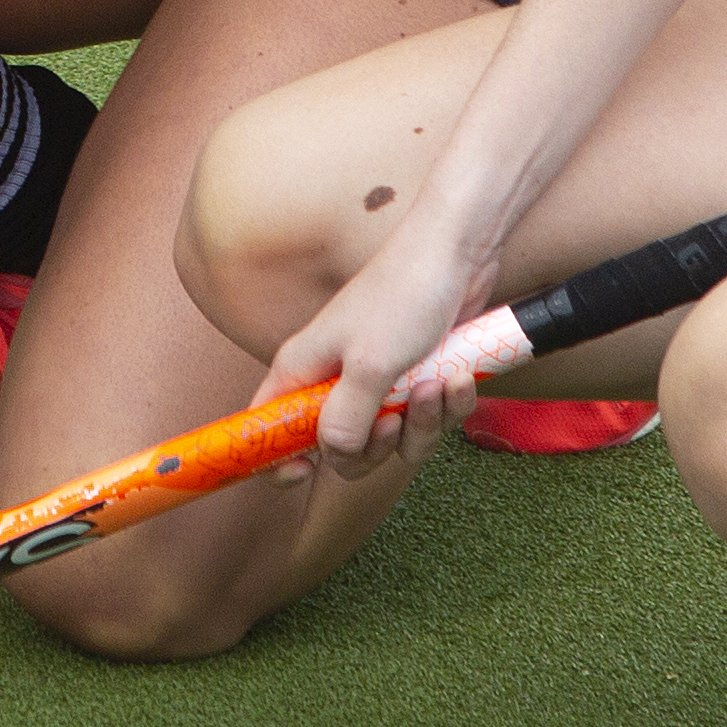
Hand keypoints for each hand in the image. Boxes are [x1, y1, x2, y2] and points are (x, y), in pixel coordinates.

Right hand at [260, 216, 498, 470]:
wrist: (457, 255)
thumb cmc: (403, 297)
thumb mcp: (369, 366)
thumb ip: (345, 420)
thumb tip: (333, 457)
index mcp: (303, 370)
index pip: (267, 426)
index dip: (276, 456)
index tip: (303, 472)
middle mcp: (334, 379)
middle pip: (342, 449)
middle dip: (378, 446)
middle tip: (396, 419)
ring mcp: (377, 381)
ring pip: (394, 439)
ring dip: (424, 423)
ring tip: (438, 383)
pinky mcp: (415, 378)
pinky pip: (428, 419)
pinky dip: (448, 405)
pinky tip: (459, 377)